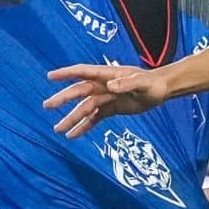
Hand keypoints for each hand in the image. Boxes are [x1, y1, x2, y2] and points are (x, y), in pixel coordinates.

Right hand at [42, 63, 169, 137]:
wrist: (161, 91)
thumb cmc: (152, 83)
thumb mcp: (142, 83)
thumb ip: (128, 84)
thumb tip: (110, 86)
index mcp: (108, 75)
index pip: (83, 72)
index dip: (67, 74)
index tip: (51, 76)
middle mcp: (103, 85)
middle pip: (79, 92)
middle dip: (63, 99)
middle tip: (47, 105)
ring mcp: (105, 98)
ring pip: (84, 108)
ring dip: (71, 118)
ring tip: (58, 129)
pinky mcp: (110, 109)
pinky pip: (94, 118)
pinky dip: (84, 126)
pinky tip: (73, 135)